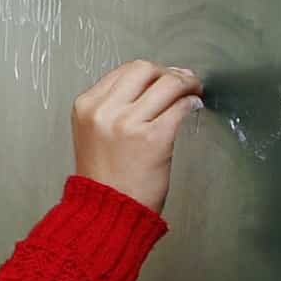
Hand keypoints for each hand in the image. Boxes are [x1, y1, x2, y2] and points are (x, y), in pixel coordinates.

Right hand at [71, 59, 201, 212]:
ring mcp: (128, 123)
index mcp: (86, 106)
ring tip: (194, 91)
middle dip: (168, 72)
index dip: (150, 72)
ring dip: (186, 84)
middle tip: (182, 81)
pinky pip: (180, 107)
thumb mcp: (93, 133)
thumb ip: (112, 108)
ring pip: (167, 83)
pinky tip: (194, 107)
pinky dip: (191, 103)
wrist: (106, 211)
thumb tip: (152, 86)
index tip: (163, 78)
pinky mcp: (153, 138)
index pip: (123, 71)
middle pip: (144, 69)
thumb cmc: (103, 179)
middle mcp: (104, 111)